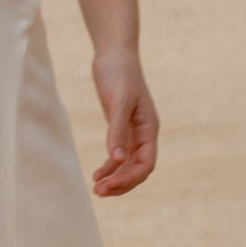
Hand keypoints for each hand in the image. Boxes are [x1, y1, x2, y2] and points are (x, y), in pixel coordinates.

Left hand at [91, 49, 157, 196]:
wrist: (114, 54)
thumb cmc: (119, 73)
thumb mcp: (118, 102)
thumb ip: (117, 131)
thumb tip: (117, 161)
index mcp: (149, 128)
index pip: (146, 164)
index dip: (129, 178)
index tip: (108, 185)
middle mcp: (144, 134)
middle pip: (138, 169)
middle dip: (121, 183)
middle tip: (98, 192)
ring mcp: (133, 132)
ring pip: (128, 165)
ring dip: (115, 179)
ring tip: (96, 189)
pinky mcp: (120, 128)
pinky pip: (118, 155)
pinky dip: (109, 167)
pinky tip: (97, 174)